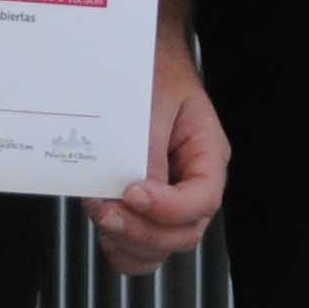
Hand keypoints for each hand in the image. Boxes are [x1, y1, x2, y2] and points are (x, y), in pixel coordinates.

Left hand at [85, 43, 228, 274]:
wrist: (137, 60)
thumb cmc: (151, 72)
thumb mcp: (151, 105)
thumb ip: (145, 152)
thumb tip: (130, 195)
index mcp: (207, 154)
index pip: (203, 199)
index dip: (168, 207)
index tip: (133, 192)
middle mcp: (193, 182)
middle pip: (184, 233)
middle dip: (143, 230)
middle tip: (106, 210)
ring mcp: (169, 199)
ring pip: (161, 247)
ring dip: (129, 241)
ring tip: (101, 213)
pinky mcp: (143, 206)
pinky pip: (140, 244)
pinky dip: (121, 244)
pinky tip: (103, 220)